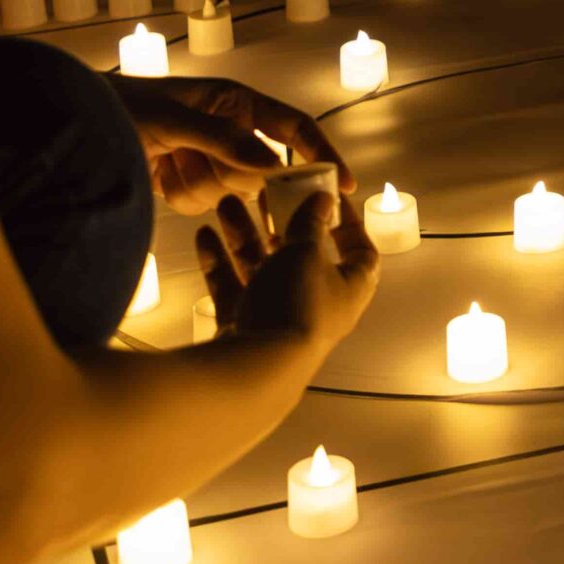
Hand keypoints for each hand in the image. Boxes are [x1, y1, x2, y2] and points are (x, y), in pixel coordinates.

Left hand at [109, 72, 352, 215]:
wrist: (72, 129)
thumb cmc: (121, 109)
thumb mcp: (172, 119)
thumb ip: (224, 142)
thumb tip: (273, 169)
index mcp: (236, 101)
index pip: (294, 128)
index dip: (322, 153)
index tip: (343, 185)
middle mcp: (230, 129)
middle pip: (260, 171)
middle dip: (225, 173)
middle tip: (187, 158)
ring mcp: (210, 158)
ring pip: (231, 193)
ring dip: (195, 184)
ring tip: (164, 161)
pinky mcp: (189, 182)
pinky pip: (203, 205)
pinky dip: (179, 196)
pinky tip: (157, 175)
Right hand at [195, 190, 379, 350]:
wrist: (256, 369)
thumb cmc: (296, 302)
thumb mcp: (307, 252)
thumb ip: (311, 223)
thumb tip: (325, 200)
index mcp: (350, 287)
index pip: (360, 251)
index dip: (347, 222)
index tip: (326, 197)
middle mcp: (318, 304)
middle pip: (301, 256)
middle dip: (280, 223)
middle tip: (262, 194)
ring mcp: (279, 318)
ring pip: (262, 268)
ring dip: (245, 235)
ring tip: (224, 203)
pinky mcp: (245, 329)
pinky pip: (234, 290)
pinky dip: (221, 263)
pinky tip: (204, 234)